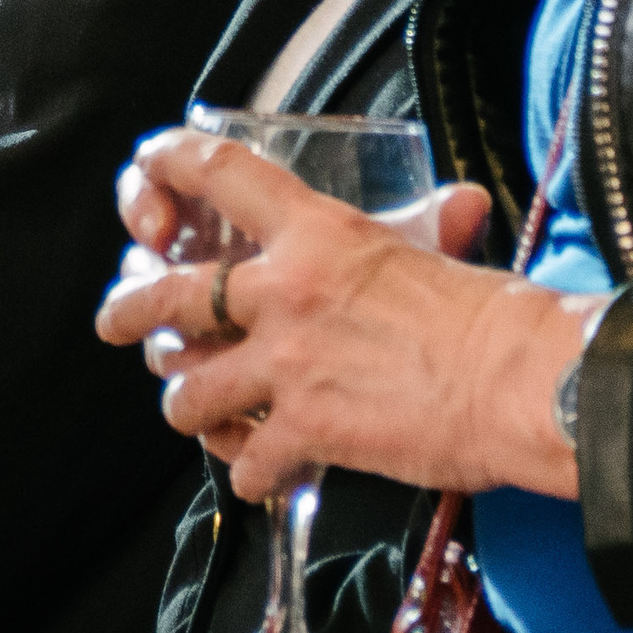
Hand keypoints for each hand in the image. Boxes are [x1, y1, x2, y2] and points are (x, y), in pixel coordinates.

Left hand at [95, 129, 582, 502]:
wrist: (517, 382)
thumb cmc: (487, 315)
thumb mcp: (430, 246)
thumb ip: (419, 225)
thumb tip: (459, 205)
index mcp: (314, 231)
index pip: (220, 173)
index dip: (171, 162)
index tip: (149, 166)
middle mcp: (284, 290)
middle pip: (171, 294)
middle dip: (130, 311)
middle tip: (115, 321)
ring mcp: (287, 363)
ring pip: (190, 387)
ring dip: (188, 403)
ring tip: (194, 409)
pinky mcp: (304, 431)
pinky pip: (244, 459)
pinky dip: (245, 469)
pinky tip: (256, 469)